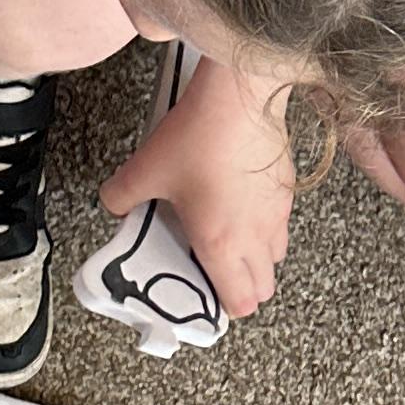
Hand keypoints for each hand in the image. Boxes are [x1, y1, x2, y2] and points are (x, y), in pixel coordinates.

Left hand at [100, 70, 294, 318]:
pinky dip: (267, 225)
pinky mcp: (288, 190)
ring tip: (233, 235)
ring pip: (276, 257)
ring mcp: (277, 215)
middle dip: (244, 287)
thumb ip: (121, 196)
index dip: (224, 306)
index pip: (240, 302)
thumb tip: (115, 205)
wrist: (241, 97)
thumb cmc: (199, 137)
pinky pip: (281, 223)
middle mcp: (255, 237)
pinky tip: (244, 201)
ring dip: (258, 257)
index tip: (207, 294)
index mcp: (220, 244)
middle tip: (218, 269)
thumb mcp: (144, 169)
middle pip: (264, 288)